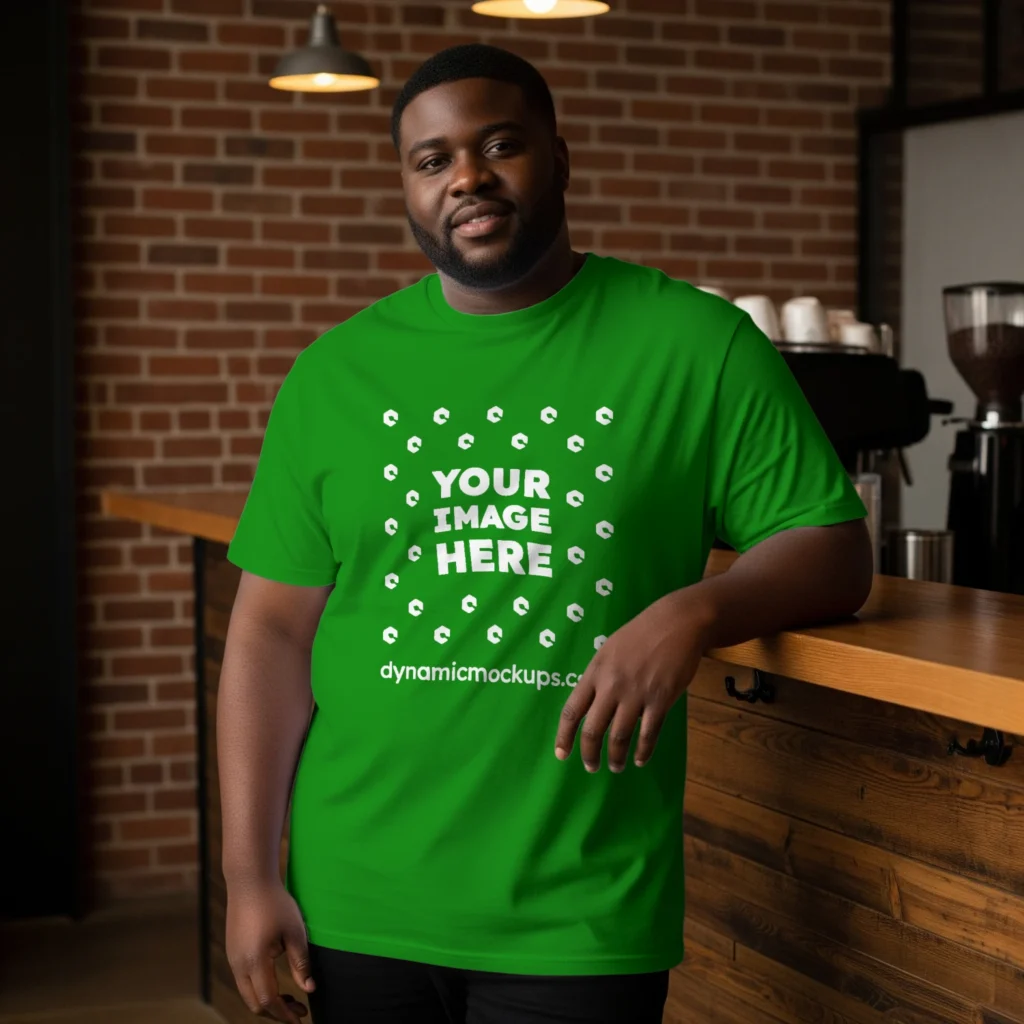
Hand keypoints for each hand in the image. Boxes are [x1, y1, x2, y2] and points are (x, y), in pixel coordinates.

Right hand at [225, 880, 314, 1022]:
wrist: (249, 882)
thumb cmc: (275, 903)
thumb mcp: (294, 932)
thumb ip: (300, 963)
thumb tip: (309, 989)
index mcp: (255, 962)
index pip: (269, 1000)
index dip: (285, 1013)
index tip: (300, 1018)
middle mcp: (238, 965)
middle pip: (254, 1003)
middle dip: (276, 1012)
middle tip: (299, 1010)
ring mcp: (232, 959)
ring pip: (247, 994)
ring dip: (267, 1001)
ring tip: (291, 997)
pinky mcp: (232, 952)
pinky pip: (243, 981)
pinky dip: (259, 989)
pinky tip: (275, 981)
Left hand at [554, 589, 708, 771]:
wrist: (676, 623)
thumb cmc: (641, 634)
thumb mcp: (609, 650)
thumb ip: (599, 677)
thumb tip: (594, 704)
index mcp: (595, 672)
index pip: (572, 710)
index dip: (564, 736)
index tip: (562, 754)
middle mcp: (611, 686)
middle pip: (593, 730)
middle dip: (590, 754)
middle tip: (591, 767)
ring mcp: (636, 694)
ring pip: (619, 736)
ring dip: (616, 757)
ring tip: (616, 766)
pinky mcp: (660, 700)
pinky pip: (648, 733)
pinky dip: (643, 751)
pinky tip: (640, 759)